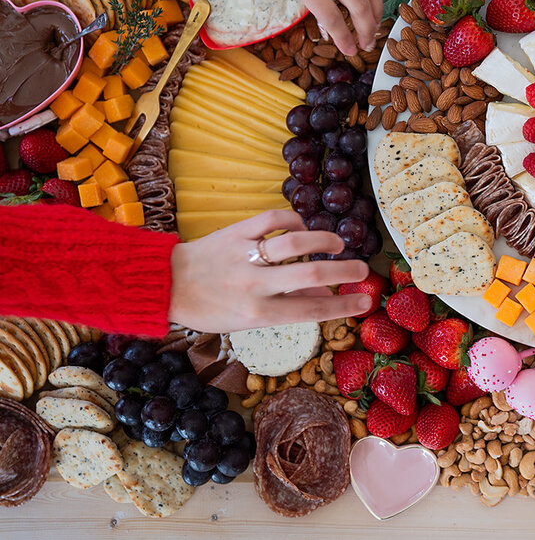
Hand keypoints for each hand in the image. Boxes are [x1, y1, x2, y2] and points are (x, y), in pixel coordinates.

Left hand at [168, 210, 372, 332]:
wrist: (164, 284)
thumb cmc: (208, 308)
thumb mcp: (246, 319)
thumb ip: (286, 307)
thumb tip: (324, 298)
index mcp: (257, 313)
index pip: (312, 311)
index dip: (344, 306)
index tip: (366, 302)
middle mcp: (254, 285)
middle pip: (312, 275)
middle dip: (345, 271)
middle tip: (363, 270)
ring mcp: (245, 257)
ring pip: (296, 242)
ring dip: (324, 240)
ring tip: (337, 244)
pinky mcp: (236, 233)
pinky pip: (273, 220)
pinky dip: (294, 221)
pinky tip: (301, 228)